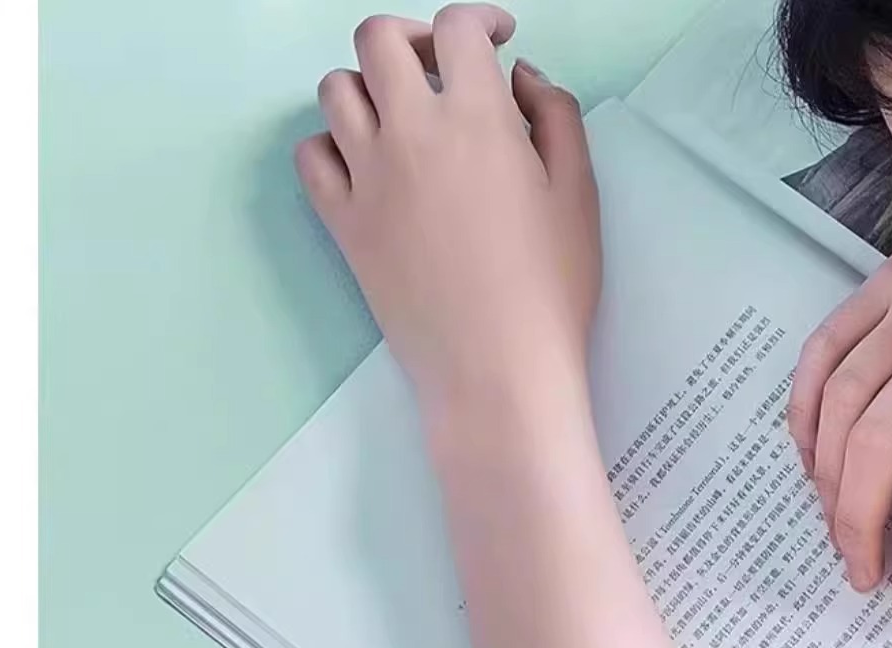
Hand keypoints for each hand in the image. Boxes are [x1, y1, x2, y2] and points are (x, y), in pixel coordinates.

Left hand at [294, 4, 600, 419]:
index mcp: (477, 118)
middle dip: (412, 37)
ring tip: (401, 116)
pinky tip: (366, 163)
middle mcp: (410, 132)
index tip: (495, 38)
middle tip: (440, 67)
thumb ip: (555, 118)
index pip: (457, 28)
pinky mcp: (342, 222)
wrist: (497, 369)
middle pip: (378, 38)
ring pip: (335, 89)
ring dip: (369, 86)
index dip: (478, 20)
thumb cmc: (552, 286)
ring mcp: (366, 176)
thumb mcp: (580, 194)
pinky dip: (332, 145)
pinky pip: (311, 156)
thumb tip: (520, 78)